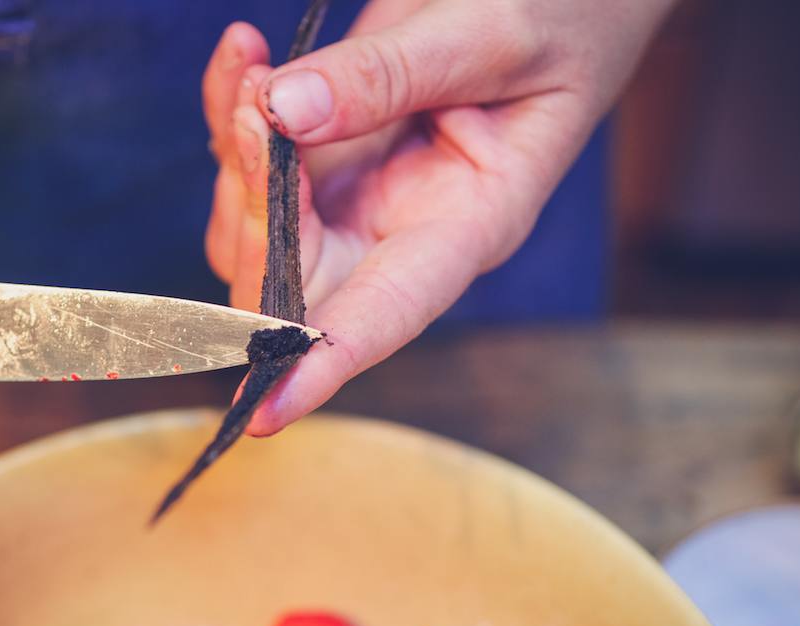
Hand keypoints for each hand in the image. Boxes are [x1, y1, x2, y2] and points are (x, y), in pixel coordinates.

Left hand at [203, 0, 674, 434]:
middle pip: (298, 278)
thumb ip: (389, 76)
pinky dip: (231, 110)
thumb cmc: (568, 14)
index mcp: (466, 226)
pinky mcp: (331, 151)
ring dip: (233, 157)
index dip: (320, 366)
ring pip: (260, 226)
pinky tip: (243, 52)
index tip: (262, 413)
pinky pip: (255, 159)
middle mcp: (403, 228)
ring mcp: (360, 193)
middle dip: (253, 213)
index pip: (383, 317)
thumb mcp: (492, 35)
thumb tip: (282, 115)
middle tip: (251, 113)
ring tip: (249, 69)